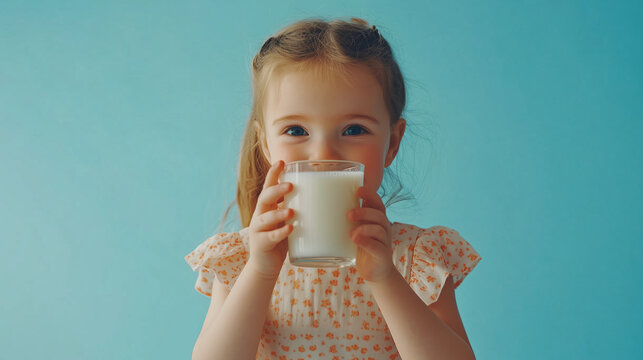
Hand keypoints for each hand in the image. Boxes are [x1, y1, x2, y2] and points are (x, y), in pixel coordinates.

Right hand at [247, 160, 293, 278]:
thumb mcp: (288, 221)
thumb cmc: (281, 239)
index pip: (268, 187)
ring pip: (265, 217)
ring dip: (278, 213)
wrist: (266, 265)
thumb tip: (325, 196)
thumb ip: (298, 209)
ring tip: (292, 212)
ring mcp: (258, 230)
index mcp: (267, 207)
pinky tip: (290, 230)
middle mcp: (260, 215)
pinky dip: (280, 233)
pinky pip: (269, 237)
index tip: (281, 162)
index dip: (273, 174)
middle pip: (264, 198)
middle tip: (290, 186)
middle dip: (276, 190)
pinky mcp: (261, 244)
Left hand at [347, 186, 395, 282]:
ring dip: (364, 228)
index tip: (358, 189)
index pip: (377, 203)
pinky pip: (377, 246)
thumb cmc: (363, 247)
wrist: (376, 272)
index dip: (370, 195)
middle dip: (364, 212)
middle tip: (349, 214)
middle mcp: (384, 229)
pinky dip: (366, 242)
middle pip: (379, 215)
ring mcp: (384, 242)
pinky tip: (355, 239)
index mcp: (377, 220)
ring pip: (379, 229)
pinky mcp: (382, 255)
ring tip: (351, 233)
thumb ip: (350, 219)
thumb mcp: (357, 230)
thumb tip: (324, 207)